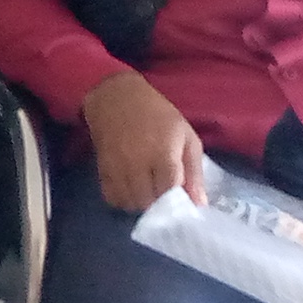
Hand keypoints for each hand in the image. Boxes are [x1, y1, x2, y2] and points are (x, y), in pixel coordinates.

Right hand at [82, 70, 205, 211]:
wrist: (117, 98)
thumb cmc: (158, 115)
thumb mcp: (186, 136)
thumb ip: (194, 171)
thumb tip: (199, 204)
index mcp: (163, 154)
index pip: (170, 191)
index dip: (177, 199)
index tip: (182, 199)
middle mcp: (138, 163)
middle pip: (149, 201)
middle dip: (160, 204)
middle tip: (165, 196)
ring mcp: (117, 167)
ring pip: (129, 202)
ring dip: (141, 204)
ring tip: (149, 194)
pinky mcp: (102, 168)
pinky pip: (111, 197)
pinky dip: (123, 200)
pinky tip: (131, 191)